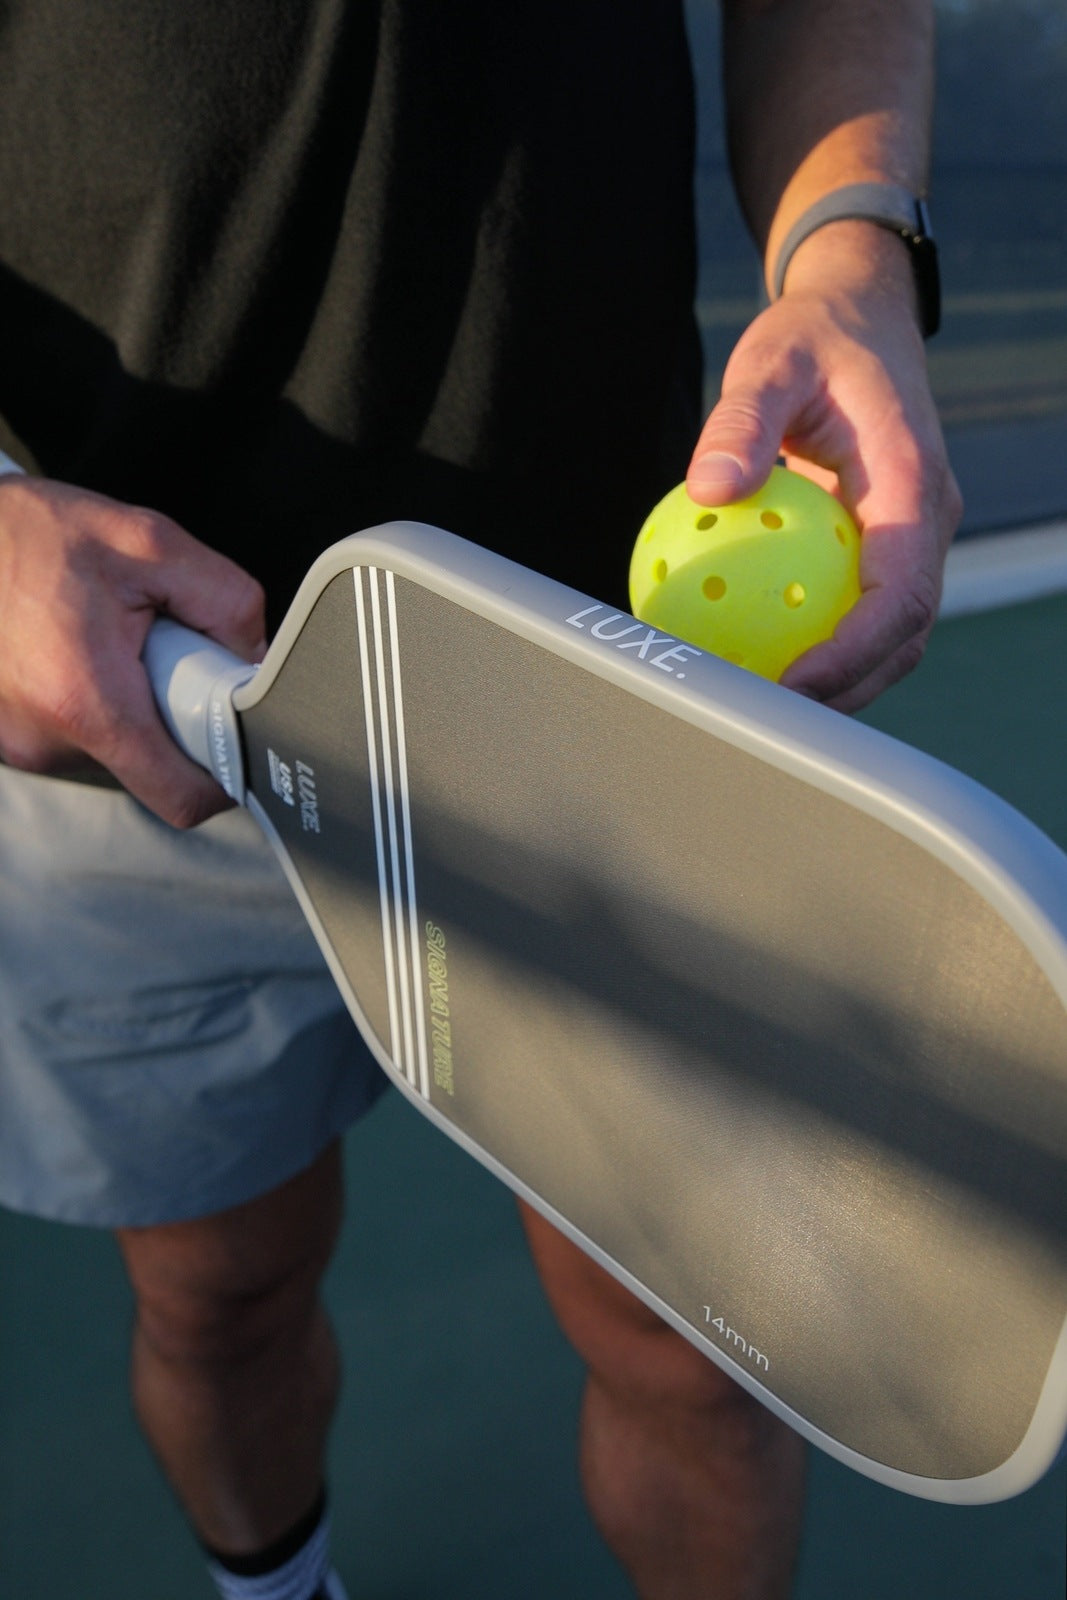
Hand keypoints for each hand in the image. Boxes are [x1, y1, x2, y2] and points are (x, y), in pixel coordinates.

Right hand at [0, 475, 265, 825]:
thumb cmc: (34, 533)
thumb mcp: (151, 543)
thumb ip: (225, 600)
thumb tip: (257, 657)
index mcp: (87, 701)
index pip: (181, 796)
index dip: (224, 777)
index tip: (236, 739)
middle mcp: (46, 739)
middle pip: (154, 769)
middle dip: (176, 717)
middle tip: (164, 655)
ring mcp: (22, 744)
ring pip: (117, 752)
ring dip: (135, 706)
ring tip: (112, 643)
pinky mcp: (10, 735)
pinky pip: (80, 737)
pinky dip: (99, 702)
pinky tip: (83, 652)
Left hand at [685, 232, 961, 711]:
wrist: (858, 322)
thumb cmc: (815, 340)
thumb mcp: (770, 363)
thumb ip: (740, 424)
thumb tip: (708, 488)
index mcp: (914, 487)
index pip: (900, 596)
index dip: (853, 654)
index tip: (792, 685)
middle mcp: (925, 524)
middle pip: (902, 637)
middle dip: (846, 691)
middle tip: (764, 718)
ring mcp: (909, 541)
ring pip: (887, 636)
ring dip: (836, 682)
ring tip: (757, 707)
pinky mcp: (881, 547)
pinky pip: (855, 610)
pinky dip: (816, 645)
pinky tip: (751, 659)